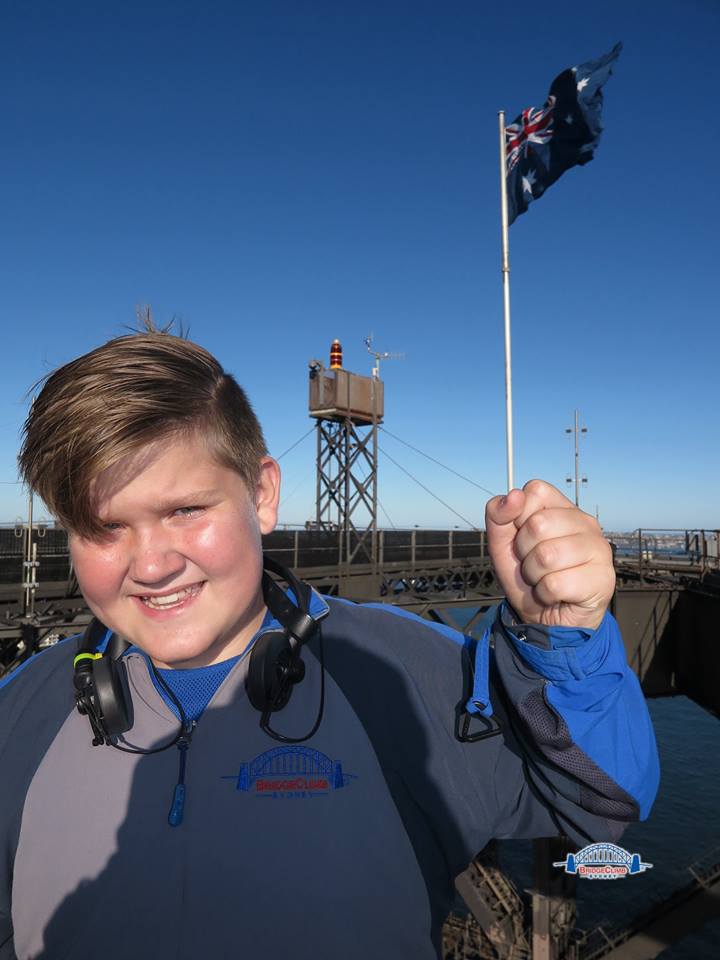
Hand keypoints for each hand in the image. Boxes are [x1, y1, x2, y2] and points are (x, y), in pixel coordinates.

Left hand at [485, 479, 613, 629]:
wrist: (545, 618)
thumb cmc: (529, 577)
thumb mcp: (503, 544)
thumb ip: (498, 516)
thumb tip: (514, 495)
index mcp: (562, 508)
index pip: (536, 491)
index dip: (518, 516)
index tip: (523, 537)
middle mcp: (586, 522)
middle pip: (538, 524)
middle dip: (524, 552)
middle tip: (535, 564)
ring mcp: (599, 548)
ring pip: (546, 555)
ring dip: (534, 575)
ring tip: (544, 579)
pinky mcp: (603, 578)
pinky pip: (555, 584)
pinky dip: (545, 594)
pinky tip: (556, 594)